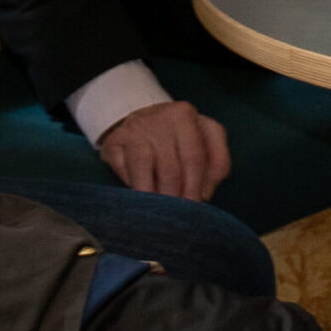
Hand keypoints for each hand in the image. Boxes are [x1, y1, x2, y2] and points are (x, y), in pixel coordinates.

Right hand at [97, 99, 231, 199]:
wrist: (142, 120)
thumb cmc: (179, 136)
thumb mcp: (205, 139)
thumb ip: (217, 162)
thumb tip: (205, 192)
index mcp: (185, 114)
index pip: (195, 157)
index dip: (195, 187)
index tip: (194, 207)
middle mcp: (158, 118)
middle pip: (170, 166)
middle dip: (175, 197)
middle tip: (176, 216)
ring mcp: (133, 129)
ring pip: (144, 166)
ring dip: (153, 195)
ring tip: (159, 211)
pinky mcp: (113, 143)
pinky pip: (124, 169)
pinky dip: (133, 186)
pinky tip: (142, 197)